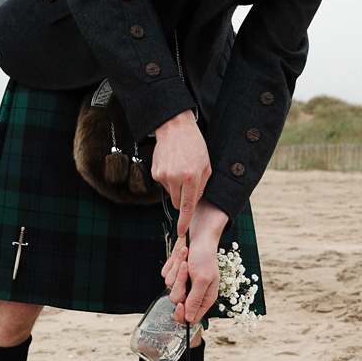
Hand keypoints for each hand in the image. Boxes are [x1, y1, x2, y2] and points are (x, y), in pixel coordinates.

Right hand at [152, 110, 211, 238]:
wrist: (175, 128)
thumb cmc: (195, 145)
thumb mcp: (207, 165)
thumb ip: (202, 186)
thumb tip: (194, 202)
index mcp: (191, 177)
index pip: (188, 206)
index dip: (185, 221)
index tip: (183, 232)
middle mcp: (175, 178)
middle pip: (178, 203)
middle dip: (183, 200)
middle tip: (189, 186)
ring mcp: (162, 175)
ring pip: (171, 193)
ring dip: (177, 187)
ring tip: (181, 169)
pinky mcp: (155, 172)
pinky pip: (164, 184)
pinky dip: (169, 179)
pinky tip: (173, 166)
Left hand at [162, 200, 228, 324]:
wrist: (198, 236)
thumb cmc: (205, 257)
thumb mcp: (203, 279)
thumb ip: (195, 299)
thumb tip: (189, 319)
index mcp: (204, 298)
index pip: (191, 317)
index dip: (183, 314)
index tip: (180, 304)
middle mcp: (193, 292)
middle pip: (177, 300)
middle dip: (180, 284)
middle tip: (188, 270)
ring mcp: (182, 282)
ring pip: (169, 286)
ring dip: (177, 270)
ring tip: (187, 258)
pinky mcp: (173, 273)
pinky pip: (165, 274)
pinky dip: (172, 263)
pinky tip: (182, 255)